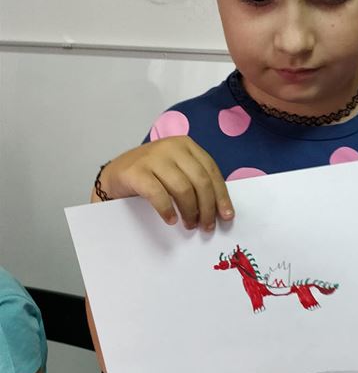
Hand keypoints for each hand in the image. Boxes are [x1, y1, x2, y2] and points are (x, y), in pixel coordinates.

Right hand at [94, 137, 233, 230]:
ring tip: (190, 225)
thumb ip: (195, 181)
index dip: (221, 195)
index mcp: (186, 145)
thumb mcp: (177, 171)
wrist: (115, 175)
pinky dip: (167, 210)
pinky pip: (158, 194)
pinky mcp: (136, 172)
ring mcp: (153, 158)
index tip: (227, 216)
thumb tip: (219, 209)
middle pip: (200, 181)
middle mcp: (171, 147)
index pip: (211, 171)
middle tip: (207, 226)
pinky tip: (171, 220)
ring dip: (190, 212)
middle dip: (207, 207)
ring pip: (183, 188)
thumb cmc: (151, 176)